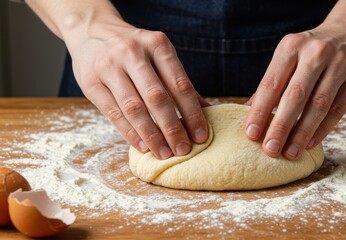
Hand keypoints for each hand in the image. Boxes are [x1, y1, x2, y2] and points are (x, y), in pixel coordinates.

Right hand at [67, 22, 208, 158]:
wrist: (91, 30)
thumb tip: (206, 110)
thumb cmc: (134, 49)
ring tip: (164, 153)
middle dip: (172, 128)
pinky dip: (130, 133)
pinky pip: (113, 113)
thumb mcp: (158, 54)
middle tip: (182, 150)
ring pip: (134, 108)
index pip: (180, 85)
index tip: (200, 136)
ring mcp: (109, 66)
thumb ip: (178, 81)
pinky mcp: (90, 82)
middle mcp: (133, 52)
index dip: (192, 113)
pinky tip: (142, 146)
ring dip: (152, 135)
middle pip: (157, 97)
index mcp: (157, 45)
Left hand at [245, 21, 345, 159]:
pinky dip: (322, 129)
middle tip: (270, 149)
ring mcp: (339, 65)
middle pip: (295, 96)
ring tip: (290, 152)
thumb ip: (272, 83)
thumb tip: (249, 113)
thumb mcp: (288, 56)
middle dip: (281, 126)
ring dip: (302, 133)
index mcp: (291, 47)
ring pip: (318, 105)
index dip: (260, 110)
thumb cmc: (311, 51)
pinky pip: (337, 110)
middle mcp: (315, 54)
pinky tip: (310, 143)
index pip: (272, 84)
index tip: (251, 134)